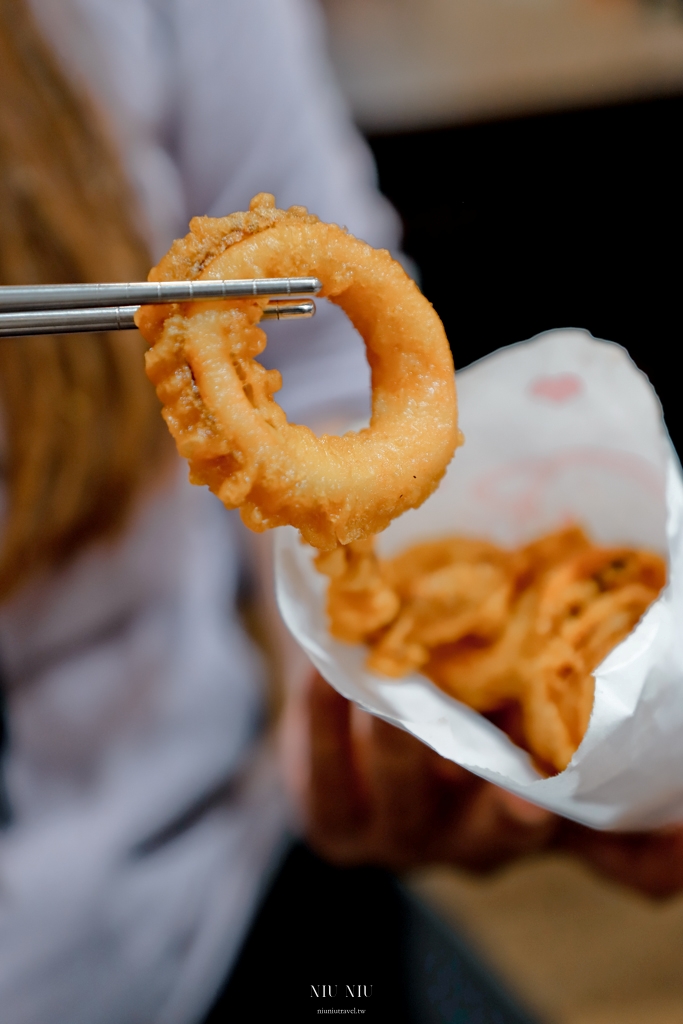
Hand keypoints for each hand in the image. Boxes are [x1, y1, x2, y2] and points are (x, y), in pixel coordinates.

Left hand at [305, 673, 682, 895]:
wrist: (356, 719)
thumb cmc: (458, 715)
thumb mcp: (522, 712)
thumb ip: (564, 697)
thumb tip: (644, 654)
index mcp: (540, 818)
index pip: (621, 859)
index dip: (655, 853)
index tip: (680, 832)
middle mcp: (479, 841)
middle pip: (506, 834)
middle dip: (516, 814)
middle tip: (527, 793)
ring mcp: (401, 837)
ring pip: (408, 798)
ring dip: (402, 746)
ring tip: (393, 694)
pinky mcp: (331, 822)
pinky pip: (322, 778)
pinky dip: (321, 723)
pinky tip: (325, 674)